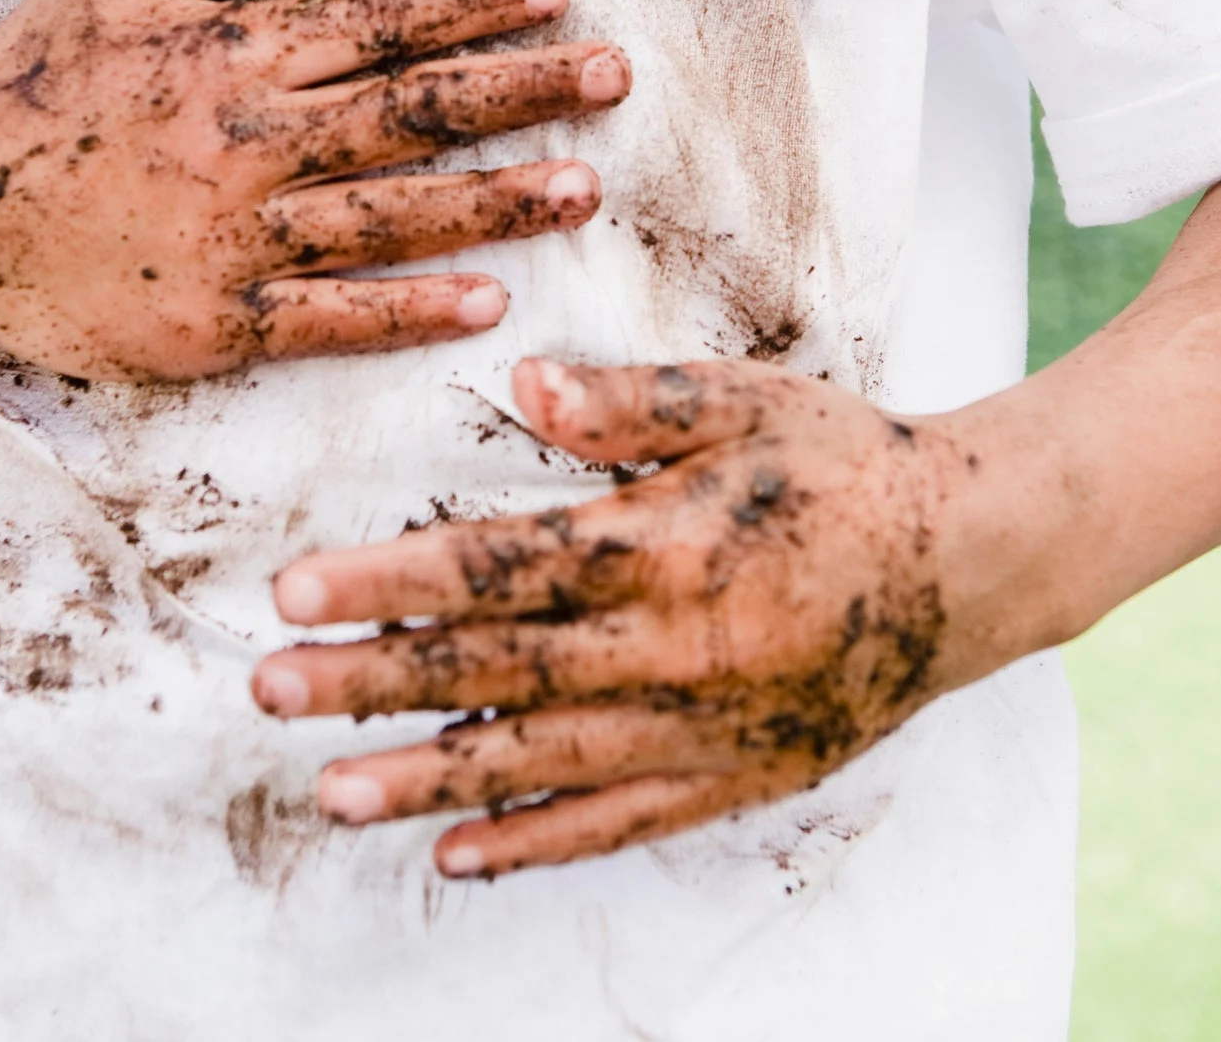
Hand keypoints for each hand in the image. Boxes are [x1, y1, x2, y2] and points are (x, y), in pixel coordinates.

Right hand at [0, 0, 629, 379]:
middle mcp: (244, 139)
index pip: (376, 20)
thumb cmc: (26, 81)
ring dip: (494, 200)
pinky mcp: (210, 322)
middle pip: (408, 112)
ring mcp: (230, 236)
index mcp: (228, 52)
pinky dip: (408, 309)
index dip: (471, 3)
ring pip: (389, 214)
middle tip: (615, 77)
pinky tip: (486, 299)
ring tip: (584, 187)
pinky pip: (327, 317)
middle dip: (521, 91)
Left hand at [252, 356, 1045, 878]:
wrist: (968, 562)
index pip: (498, 569)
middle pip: (495, 672)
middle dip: (372, 680)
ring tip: (332, 792)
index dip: (388, 581)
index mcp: (662, 546)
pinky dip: (536, 842)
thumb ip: (631, 402)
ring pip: (539, 761)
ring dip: (428, 777)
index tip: (295, 592)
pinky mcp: (730, 777)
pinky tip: (460, 855)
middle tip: (269, 692)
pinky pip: (617, 823)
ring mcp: (699, 726)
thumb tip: (521, 382)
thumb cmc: (842, 465)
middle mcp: (669, 649)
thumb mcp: (745, 401)